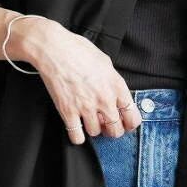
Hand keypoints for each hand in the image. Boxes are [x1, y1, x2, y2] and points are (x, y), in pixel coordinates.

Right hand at [13, 17, 141, 143]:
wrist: (54, 49)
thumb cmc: (78, 50)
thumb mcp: (106, 62)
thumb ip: (113, 81)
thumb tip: (115, 94)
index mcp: (116, 86)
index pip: (132, 116)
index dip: (130, 124)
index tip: (126, 125)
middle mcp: (104, 99)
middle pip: (116, 130)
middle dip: (113, 130)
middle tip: (107, 126)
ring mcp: (86, 107)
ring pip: (96, 133)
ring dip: (94, 129)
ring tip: (89, 121)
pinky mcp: (68, 112)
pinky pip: (77, 136)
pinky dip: (77, 137)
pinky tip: (76, 129)